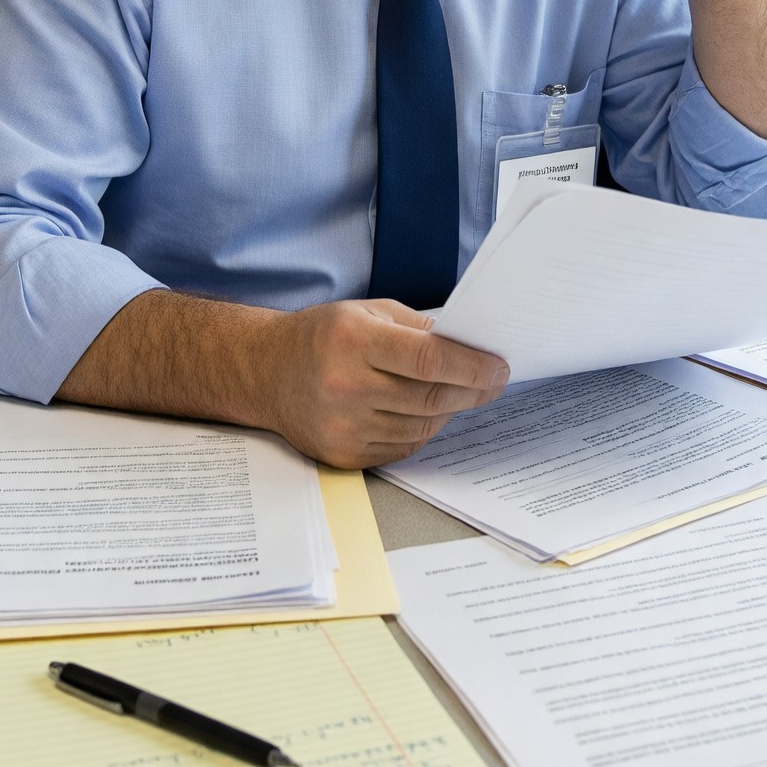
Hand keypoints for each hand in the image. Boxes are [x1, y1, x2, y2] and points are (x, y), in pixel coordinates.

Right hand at [252, 298, 507, 466]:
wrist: (267, 373)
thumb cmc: (323, 336)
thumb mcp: (368, 311)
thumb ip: (417, 328)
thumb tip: (470, 346)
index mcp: (353, 340)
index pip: (427, 359)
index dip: (471, 366)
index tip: (499, 367)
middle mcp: (346, 386)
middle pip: (431, 397)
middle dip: (473, 390)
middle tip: (494, 382)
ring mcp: (343, 426)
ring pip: (422, 426)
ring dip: (450, 410)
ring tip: (459, 393)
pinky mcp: (344, 454)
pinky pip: (404, 446)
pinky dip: (424, 429)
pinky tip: (425, 411)